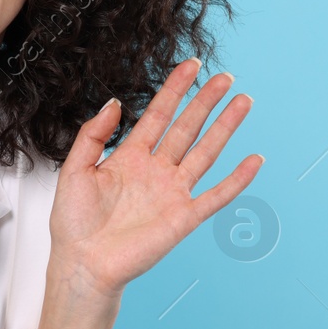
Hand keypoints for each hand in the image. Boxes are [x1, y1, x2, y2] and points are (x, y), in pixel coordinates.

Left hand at [46, 56, 265, 299]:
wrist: (82, 263)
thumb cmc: (73, 222)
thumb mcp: (75, 169)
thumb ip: (93, 134)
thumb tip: (114, 102)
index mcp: (129, 157)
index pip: (157, 115)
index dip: (173, 90)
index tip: (189, 65)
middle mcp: (155, 170)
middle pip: (186, 127)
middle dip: (205, 101)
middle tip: (225, 76)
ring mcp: (172, 192)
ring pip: (205, 152)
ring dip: (225, 128)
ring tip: (243, 102)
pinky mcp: (184, 217)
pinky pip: (216, 195)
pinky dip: (236, 179)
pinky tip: (254, 160)